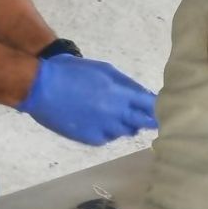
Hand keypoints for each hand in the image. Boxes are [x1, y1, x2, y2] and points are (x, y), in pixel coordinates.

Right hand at [16, 55, 157, 145]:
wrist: (41, 87)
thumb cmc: (73, 72)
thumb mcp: (105, 70)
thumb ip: (127, 84)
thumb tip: (144, 94)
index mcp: (122, 93)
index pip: (152, 105)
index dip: (160, 107)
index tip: (166, 108)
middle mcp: (116, 113)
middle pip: (143, 122)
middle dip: (150, 120)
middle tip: (154, 120)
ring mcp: (103, 127)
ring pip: (126, 131)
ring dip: (128, 125)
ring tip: (122, 117)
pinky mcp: (89, 137)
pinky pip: (108, 138)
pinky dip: (110, 132)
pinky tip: (105, 124)